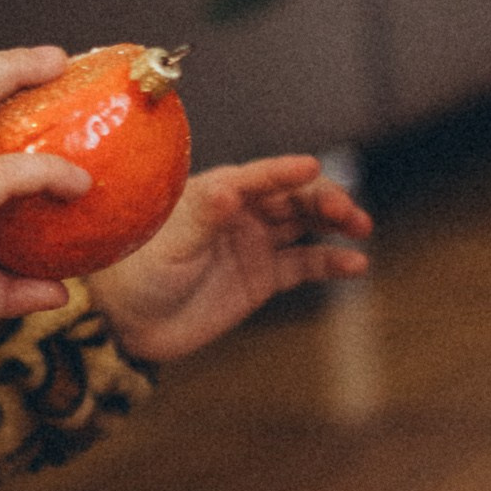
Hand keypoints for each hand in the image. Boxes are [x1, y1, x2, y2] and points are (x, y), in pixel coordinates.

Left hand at [90, 156, 370, 365]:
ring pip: (305, 223)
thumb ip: (203, 217)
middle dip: (323, 197)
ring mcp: (255, 242)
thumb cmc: (139, 273)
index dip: (286, 171)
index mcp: (216, 192)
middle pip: (293, 195)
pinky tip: (354, 264)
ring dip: (336, 221)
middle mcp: (241, 211)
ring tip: (360, 227)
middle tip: (346, 212)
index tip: (312, 166)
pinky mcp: (264, 276)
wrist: (130, 324)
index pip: (259, 176)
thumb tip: (231, 189)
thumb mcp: (170, 244)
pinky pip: (305, 263)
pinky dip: (331, 261)